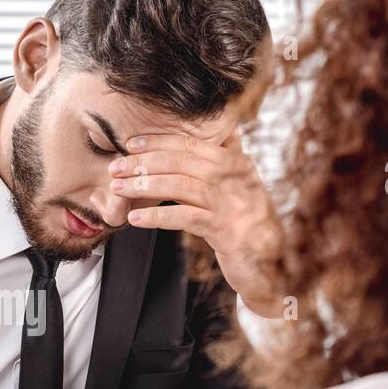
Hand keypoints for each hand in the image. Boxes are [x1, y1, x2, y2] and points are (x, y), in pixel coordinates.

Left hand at [110, 128, 284, 316]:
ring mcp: (230, 204)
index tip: (131, 143)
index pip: (191, 144)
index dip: (159, 141)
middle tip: (115, 166)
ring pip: (180, 186)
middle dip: (144, 162)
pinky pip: (184, 218)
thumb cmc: (249, 220)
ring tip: (118, 189)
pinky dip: (157, 216)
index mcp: (236, 163)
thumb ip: (233, 156)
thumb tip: (227, 127)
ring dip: (144, 186)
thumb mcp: (243, 185)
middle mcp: (235, 178)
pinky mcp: (224, 231)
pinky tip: (135, 218)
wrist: (272, 261)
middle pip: (181, 162)